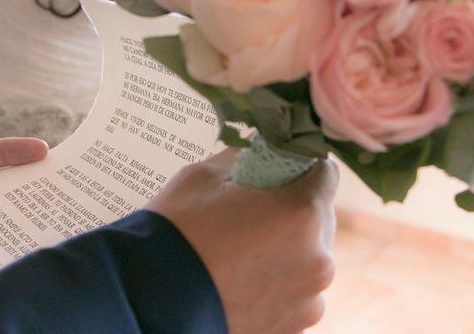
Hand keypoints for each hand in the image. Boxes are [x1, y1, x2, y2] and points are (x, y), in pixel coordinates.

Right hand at [147, 149, 338, 333]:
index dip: (303, 167)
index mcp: (300, 213)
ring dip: (288, 248)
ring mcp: (309, 299)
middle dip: (293, 209)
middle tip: (255, 211)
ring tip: (245, 251)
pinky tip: (244, 277)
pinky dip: (279, 281)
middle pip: (318, 218)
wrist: (148, 300)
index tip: (283, 171)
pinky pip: (297, 291)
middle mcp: (317, 258)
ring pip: (308, 257)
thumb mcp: (205, 176)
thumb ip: (244, 160)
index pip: (325, 174)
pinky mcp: (295, 327)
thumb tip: (258, 157)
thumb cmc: (176, 233)